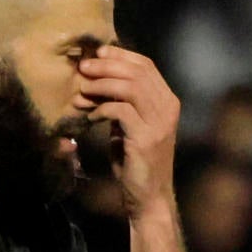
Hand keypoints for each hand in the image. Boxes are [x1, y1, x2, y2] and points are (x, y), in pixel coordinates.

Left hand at [77, 46, 179, 216]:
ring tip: (83, 91)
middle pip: (137, 72)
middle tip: (83, 69)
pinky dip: (102, 108)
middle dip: (106, 66)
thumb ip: (125, 103)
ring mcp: (159, 123)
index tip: (96, 55)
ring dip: (102, 85)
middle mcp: (168, 108)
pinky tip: (91, 116)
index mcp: (168, 101)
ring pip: (130, 87)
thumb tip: (100, 79)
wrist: (149, 197)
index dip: (120, 55)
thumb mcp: (132, 126)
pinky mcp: (146, 138)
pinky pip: (120, 111)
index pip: (145, 65)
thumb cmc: (137, 162)